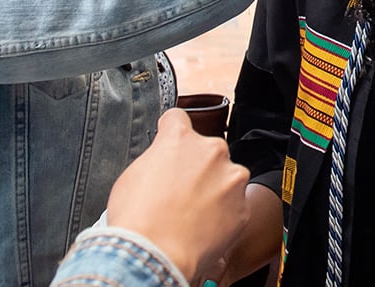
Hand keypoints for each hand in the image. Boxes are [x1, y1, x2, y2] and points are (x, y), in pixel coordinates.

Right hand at [106, 109, 249, 284]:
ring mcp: (232, 178)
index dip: (171, 130)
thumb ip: (156, 160)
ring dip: (213, 190)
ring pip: (225, 178)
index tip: (171, 139)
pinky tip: (201, 228)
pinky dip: (222, 215)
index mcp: (180, 138)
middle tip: (179, 193)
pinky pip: (233, 205)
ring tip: (190, 215)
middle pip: (206, 151)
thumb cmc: (137, 219)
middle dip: (196, 168)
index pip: (177, 119)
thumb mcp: (132, 177)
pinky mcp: (242, 205)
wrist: (155, 255)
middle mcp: (212, 150)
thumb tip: (163, 165)